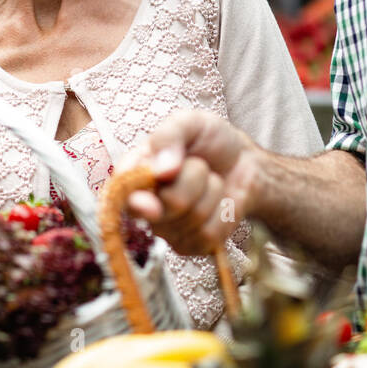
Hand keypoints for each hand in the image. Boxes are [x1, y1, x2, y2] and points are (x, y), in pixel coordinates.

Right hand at [118, 110, 259, 255]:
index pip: (122, 193)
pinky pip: (209, 234)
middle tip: (199, 164)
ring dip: (212, 191)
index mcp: (136, 172)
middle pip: (170, 202)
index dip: (135, 201)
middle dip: (195, 178)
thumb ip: (169, 136)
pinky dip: (223, 213)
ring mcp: (167, 229)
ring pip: (194, 216)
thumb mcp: (190, 122)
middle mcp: (145, 204)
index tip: (149, 204)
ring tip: (209, 180)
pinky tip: (218, 203)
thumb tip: (160, 170)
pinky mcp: (191, 245)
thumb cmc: (209, 140)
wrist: (243, 161)